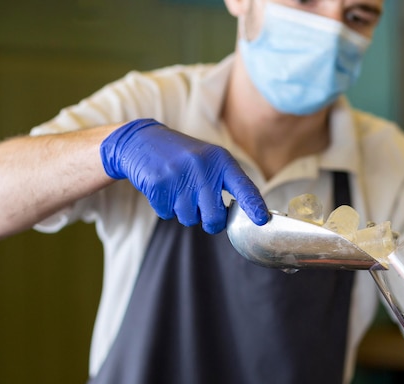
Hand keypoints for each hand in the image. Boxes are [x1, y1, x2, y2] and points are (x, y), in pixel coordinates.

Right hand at [100, 119, 268, 233]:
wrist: (141, 141)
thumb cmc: (183, 156)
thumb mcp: (209, 159)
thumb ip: (225, 182)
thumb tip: (243, 214)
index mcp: (220, 160)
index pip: (243, 186)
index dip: (254, 205)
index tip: (262, 220)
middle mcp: (202, 167)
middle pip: (214, 217)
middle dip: (211, 222)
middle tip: (206, 213)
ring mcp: (178, 176)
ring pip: (189, 219)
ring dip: (185, 212)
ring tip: (179, 191)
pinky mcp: (157, 185)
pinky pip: (167, 214)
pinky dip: (166, 208)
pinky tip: (164, 189)